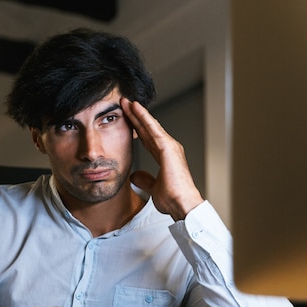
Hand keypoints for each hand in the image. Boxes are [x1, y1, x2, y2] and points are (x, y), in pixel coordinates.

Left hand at [121, 97, 203, 219]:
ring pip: (150, 125)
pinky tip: (136, 108)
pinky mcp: (168, 147)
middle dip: (136, 116)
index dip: (137, 128)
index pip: (147, 139)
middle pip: (148, 129)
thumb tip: (135, 176)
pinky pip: (154, 129)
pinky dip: (144, 118)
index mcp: (165, 157)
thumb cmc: (173, 199)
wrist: (182, 204)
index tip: (127, 119)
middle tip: (124, 103)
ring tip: (127, 101)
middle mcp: (168, 149)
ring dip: (138, 113)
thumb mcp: (153, 188)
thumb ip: (145, 180)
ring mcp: (170, 146)